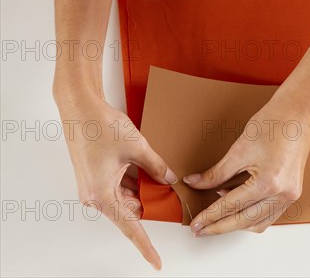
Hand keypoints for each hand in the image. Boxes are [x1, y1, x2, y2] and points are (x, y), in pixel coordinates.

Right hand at [55, 93, 176, 269]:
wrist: (79, 107)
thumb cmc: (101, 127)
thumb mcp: (138, 148)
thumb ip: (157, 167)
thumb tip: (169, 179)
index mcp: (103, 195)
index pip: (130, 228)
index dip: (145, 246)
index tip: (156, 262)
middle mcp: (95, 195)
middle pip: (130, 210)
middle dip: (149, 201)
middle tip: (168, 191)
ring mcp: (93, 186)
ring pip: (126, 197)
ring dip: (141, 188)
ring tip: (153, 169)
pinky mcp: (95, 176)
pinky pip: (119, 186)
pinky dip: (133, 180)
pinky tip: (143, 165)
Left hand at [184, 95, 309, 234]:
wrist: (298, 113)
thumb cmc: (273, 123)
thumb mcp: (239, 149)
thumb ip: (216, 173)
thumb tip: (195, 183)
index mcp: (267, 183)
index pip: (231, 207)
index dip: (209, 216)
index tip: (195, 223)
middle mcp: (282, 194)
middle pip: (244, 221)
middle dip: (219, 227)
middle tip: (200, 229)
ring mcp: (290, 195)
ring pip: (258, 223)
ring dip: (236, 224)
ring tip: (216, 219)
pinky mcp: (292, 192)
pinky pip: (269, 215)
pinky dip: (251, 215)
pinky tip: (237, 208)